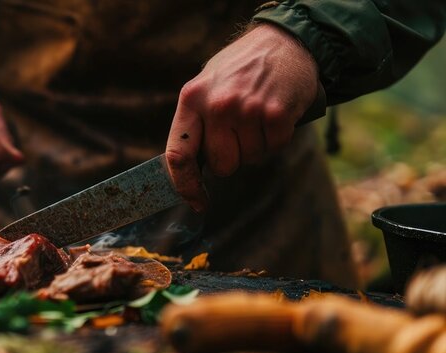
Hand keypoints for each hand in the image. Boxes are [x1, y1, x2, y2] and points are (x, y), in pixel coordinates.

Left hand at [165, 24, 319, 211]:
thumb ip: (196, 123)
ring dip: (256, 145)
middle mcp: (217, 105)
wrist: (283, 42)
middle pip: (221, 164)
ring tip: (257, 115)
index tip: (195, 201)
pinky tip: (274, 114)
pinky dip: (276, 138)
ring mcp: (247, 109)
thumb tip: (187, 171)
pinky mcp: (277, 113)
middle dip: (232, 156)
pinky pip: (274, 147)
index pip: (179, 154)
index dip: (185, 185)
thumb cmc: (240, 70)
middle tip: (239, 131)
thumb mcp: (206, 87)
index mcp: (192, 99)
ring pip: (249, 158)